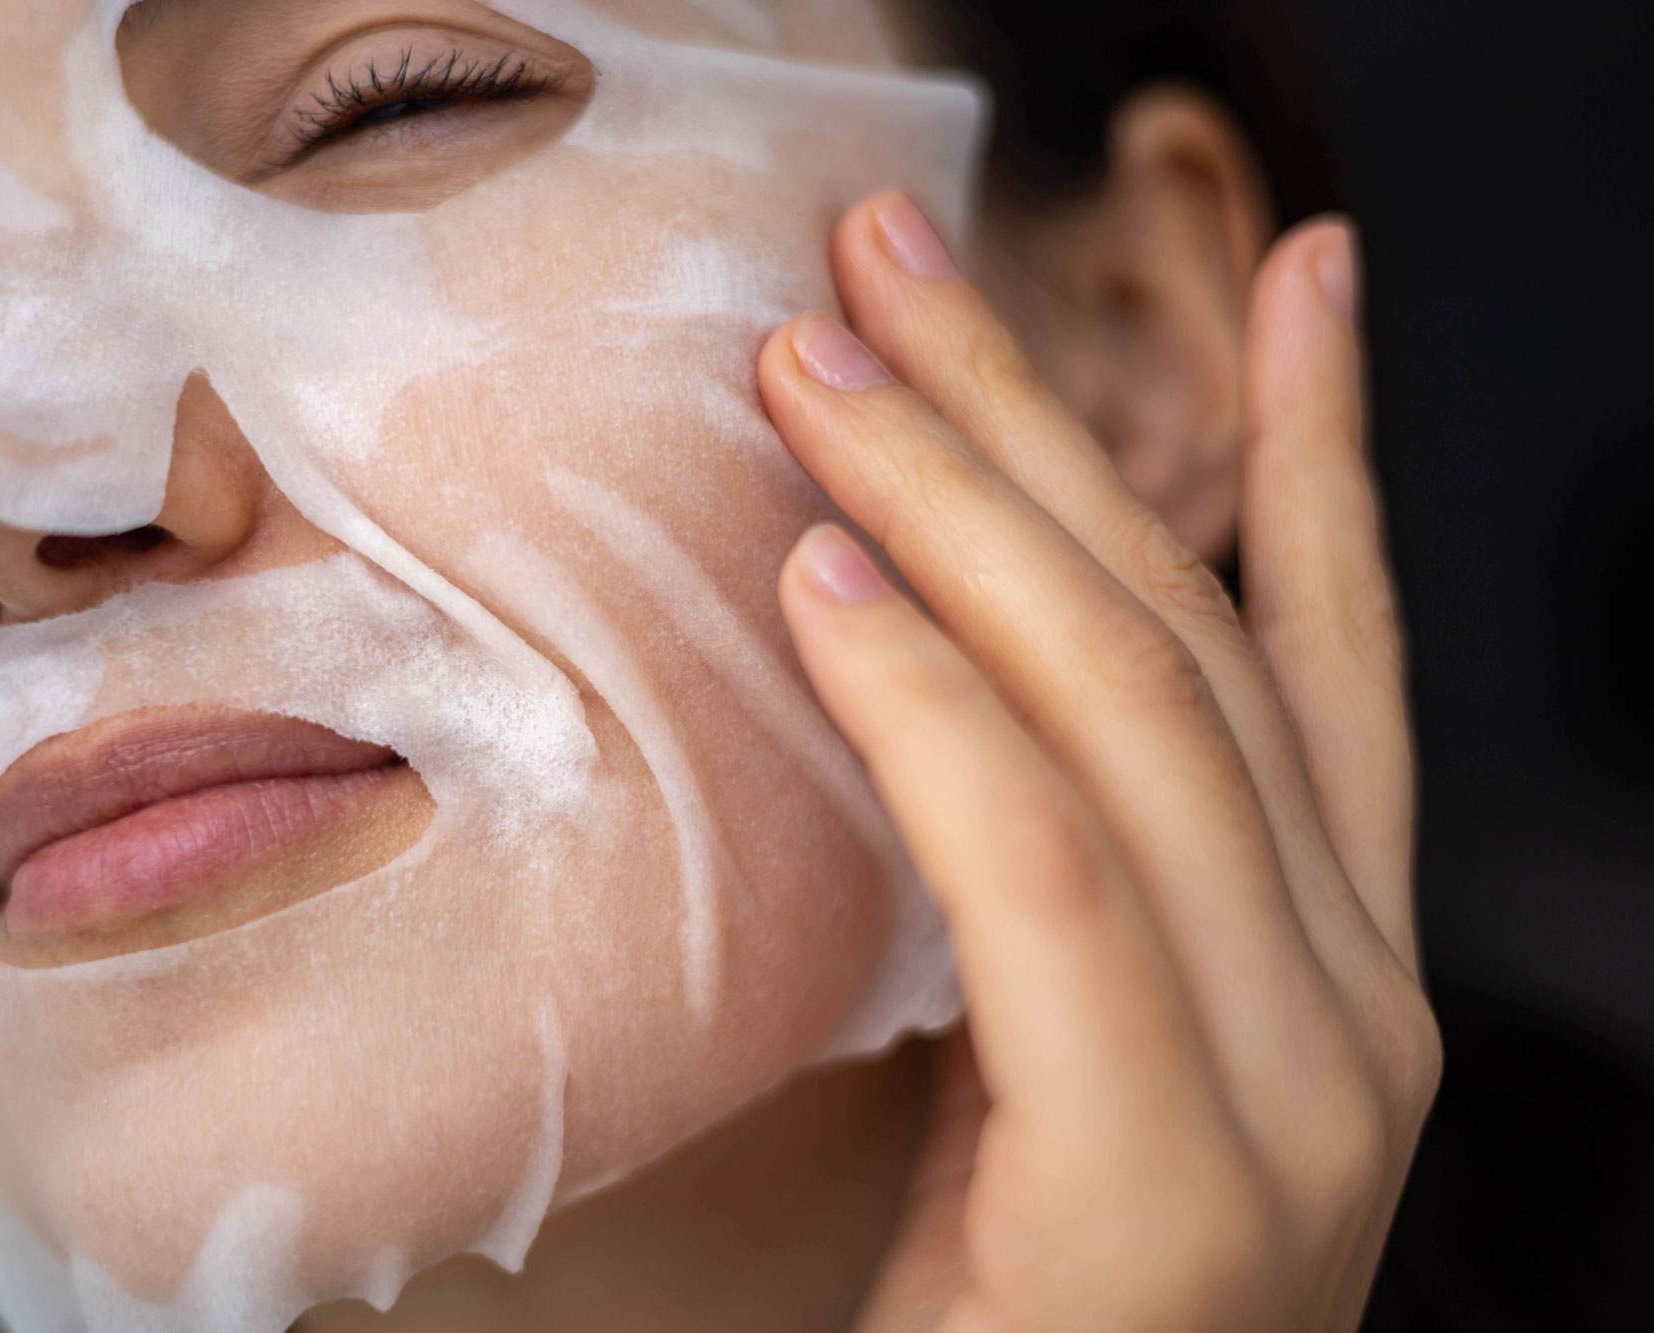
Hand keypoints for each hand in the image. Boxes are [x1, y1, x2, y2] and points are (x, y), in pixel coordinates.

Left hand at [758, 194, 1440, 1331]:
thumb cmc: (1018, 1295)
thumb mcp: (1059, 1042)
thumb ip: (1054, 878)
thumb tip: (931, 667)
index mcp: (1335, 968)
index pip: (1336, 661)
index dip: (1324, 450)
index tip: (1305, 274)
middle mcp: (1359, 1007)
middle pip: (1198, 639)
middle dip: (1035, 425)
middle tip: (885, 265)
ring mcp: (1302, 1092)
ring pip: (1135, 714)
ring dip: (961, 509)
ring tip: (819, 371)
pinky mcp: (1182, 1180)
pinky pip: (1051, 874)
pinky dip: (937, 711)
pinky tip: (834, 583)